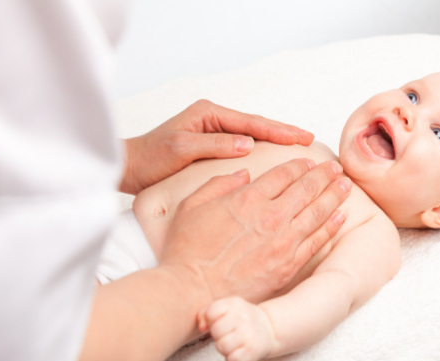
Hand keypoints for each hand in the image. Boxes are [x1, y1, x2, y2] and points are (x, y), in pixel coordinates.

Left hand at [120, 99, 314, 193]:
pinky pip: (241, 143)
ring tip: (297, 143)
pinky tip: (271, 155)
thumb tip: (248, 143)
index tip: (301, 136)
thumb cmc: (152, 158)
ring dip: (273, 138)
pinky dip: (259, 147)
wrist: (131, 167)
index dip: (278, 130)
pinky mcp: (211, 143)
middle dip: (282, 131)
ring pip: (250, 133)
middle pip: (255, 124)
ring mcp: (212, 130)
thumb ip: (216, 145)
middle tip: (308, 138)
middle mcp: (213, 118)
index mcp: (208, 114)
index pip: (251, 122)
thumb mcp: (183, 150)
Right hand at [159, 158, 350, 305]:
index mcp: (247, 199)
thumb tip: (243, 174)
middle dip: (324, 175)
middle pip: (306, 189)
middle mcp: (270, 217)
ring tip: (345, 186)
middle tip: (336, 169)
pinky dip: (331, 227)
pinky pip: (317, 241)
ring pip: (317, 212)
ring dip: (334, 196)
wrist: (191, 292)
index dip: (299, 165)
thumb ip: (219, 184)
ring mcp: (283, 242)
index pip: (283, 174)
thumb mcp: (191, 206)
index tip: (309, 161)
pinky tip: (340, 216)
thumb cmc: (186, 251)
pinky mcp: (288, 265)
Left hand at [198, 297, 274, 360]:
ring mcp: (249, 335)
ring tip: (233, 343)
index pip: (211, 313)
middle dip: (218, 335)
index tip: (221, 321)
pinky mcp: (253, 352)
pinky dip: (232, 359)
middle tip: (228, 333)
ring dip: (224, 348)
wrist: (269, 328)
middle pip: (215, 331)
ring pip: (222, 347)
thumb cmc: (240, 319)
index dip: (212, 320)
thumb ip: (206, 313)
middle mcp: (243, 317)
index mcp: (234, 303)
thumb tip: (202, 327)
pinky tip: (239, 351)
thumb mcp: (225, 308)